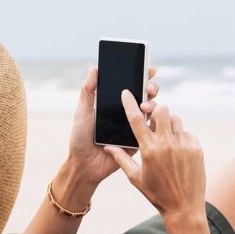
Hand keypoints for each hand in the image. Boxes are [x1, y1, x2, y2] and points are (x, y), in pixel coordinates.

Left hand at [68, 66, 158, 185]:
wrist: (84, 165)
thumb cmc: (80, 139)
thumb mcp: (82, 112)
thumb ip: (88, 91)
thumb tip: (94, 68)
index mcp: (113, 104)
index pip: (130, 86)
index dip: (141, 77)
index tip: (148, 69)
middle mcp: (125, 114)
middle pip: (144, 96)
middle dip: (151, 89)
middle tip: (150, 87)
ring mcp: (133, 127)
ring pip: (150, 112)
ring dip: (153, 105)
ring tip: (145, 106)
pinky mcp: (138, 141)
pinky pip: (151, 131)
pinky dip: (155, 123)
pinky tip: (152, 119)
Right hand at [104, 91, 205, 220]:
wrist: (184, 208)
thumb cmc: (157, 194)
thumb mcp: (135, 178)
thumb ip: (122, 159)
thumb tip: (108, 147)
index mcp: (149, 150)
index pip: (136, 119)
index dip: (130, 103)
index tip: (127, 93)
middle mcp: (167, 144)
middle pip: (161, 110)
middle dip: (156, 112)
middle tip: (153, 121)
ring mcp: (184, 145)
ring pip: (175, 119)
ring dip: (168, 123)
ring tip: (165, 137)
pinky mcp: (196, 148)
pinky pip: (187, 132)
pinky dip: (180, 136)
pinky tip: (177, 150)